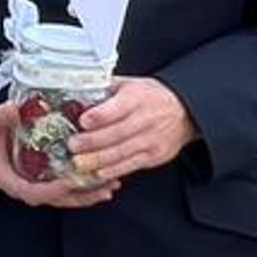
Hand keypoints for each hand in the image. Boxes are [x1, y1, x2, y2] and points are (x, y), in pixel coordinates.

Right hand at [0, 99, 113, 208]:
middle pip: (54, 199)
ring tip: (111, 185)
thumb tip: (15, 109)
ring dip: (87, 193)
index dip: (53, 190)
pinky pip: (63, 186)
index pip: (32, 193)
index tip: (72, 181)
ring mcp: (32, 183)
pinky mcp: (41, 177)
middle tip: (104, 188)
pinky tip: (101, 177)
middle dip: (81, 195)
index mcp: (6, 178)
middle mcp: (21, 185)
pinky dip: (82, 184)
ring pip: (63, 196)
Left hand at [72, 76, 195, 180]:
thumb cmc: (151, 96)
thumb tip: (77, 93)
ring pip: (122, 152)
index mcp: (137, 97)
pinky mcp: (154, 156)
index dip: (99, 115)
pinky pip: (130, 165)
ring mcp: (151, 140)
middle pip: (117, 134)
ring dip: (98, 160)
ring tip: (79, 162)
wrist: (184, 112)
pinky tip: (98, 172)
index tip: (82, 121)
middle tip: (73, 145)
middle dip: (92, 142)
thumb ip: (106, 89)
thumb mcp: (130, 84)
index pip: (118, 108)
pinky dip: (113, 170)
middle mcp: (146, 119)